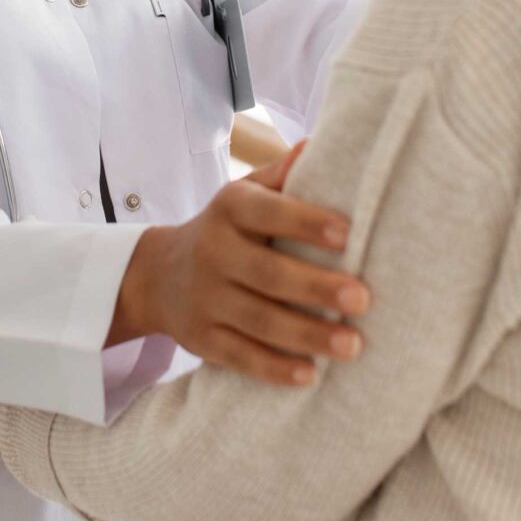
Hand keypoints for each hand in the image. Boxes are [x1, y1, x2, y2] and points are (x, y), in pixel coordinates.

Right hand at [111, 141, 370, 386]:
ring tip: (353, 345)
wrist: (156, 275)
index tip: (349, 234)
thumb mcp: (244, 194)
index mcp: (229, 209)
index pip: (268, 212)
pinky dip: (274, 368)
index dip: (306, 222)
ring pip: (259, 320)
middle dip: (316, 287)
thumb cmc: (226, 229)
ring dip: (308, 335)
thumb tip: (322, 145)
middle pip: (268, 273)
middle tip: (363, 299)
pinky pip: (240, 356)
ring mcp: (204, 299)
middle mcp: (213, 252)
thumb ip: (283, 174)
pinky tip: (310, 375)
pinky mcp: (201, 339)